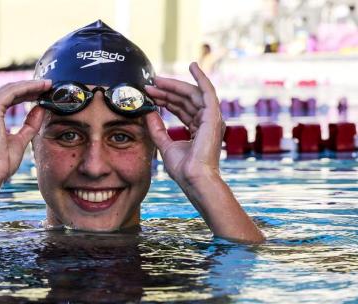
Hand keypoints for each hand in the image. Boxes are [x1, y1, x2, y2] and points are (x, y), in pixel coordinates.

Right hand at [0, 79, 51, 180]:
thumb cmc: (1, 163)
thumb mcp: (20, 140)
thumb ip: (29, 125)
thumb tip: (40, 109)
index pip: (6, 99)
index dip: (25, 93)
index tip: (42, 92)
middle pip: (8, 91)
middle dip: (29, 87)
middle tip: (48, 85)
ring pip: (9, 89)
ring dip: (30, 86)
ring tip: (47, 85)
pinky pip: (10, 93)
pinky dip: (26, 88)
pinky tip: (40, 88)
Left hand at [145, 62, 224, 185]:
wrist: (193, 178)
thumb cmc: (183, 168)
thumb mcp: (165, 145)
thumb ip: (157, 128)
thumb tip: (148, 112)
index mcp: (197, 129)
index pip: (180, 109)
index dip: (165, 100)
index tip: (150, 94)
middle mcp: (206, 122)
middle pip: (185, 100)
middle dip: (166, 92)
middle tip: (150, 85)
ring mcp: (211, 118)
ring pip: (192, 94)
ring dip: (174, 86)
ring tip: (157, 81)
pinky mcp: (213, 116)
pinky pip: (207, 91)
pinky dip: (201, 78)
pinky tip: (193, 66)